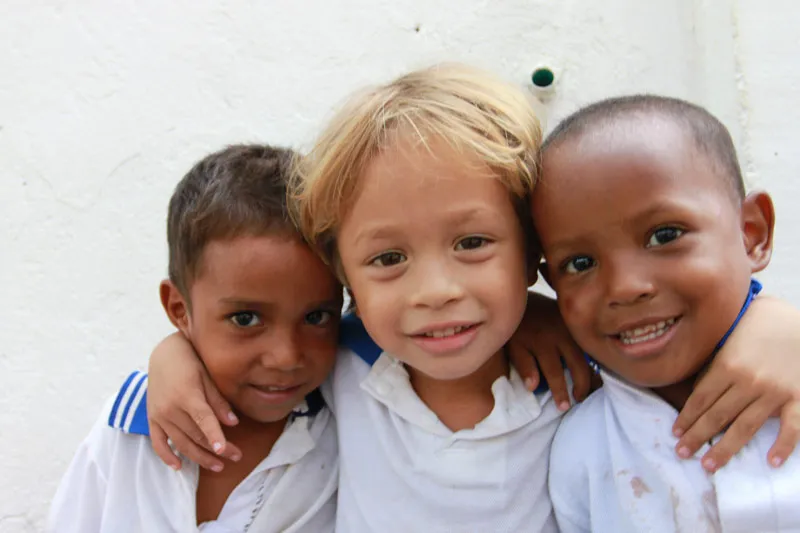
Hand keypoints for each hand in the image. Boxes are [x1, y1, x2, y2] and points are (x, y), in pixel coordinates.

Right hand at [146, 332, 242, 471]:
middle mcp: (170, 408)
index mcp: (186, 395)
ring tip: (218, 466)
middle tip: (236, 457)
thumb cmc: (191, 362)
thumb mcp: (208, 377)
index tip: (223, 450)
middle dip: (216, 449)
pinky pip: (158, 442)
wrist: (164, 354)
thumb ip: (219, 402)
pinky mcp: (151, 418)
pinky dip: (167, 456)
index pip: (203, 419)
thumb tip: (234, 423)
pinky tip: (179, 466)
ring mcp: (159, 415)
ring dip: (199, 457)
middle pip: (195, 435)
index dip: (214, 435)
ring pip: (181, 442)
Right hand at [507, 291, 591, 409]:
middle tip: (579, 400)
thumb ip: (572, 340)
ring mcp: (537, 338)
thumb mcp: (560, 320)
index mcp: (571, 329)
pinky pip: (524, 362)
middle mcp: (557, 334)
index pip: (588, 357)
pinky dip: (529, 375)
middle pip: (576, 365)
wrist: (511, 297)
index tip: (594, 391)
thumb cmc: (540, 313)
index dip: (593, 377)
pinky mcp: (516, 342)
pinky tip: (532, 387)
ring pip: (553, 369)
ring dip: (559, 389)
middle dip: (580, 386)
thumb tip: (591, 370)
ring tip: (563, 406)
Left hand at [674, 296, 799, 471]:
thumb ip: (714, 363)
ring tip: (709, 465)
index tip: (675, 433)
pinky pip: (792, 427)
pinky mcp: (799, 397)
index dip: (686, 418)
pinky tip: (772, 462)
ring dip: (725, 448)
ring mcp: (774, 392)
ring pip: (745, 427)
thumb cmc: (760, 326)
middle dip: (697, 436)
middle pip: (717, 415)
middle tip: (682, 453)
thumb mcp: (729, 338)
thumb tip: (696, 388)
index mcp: (728, 365)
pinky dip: (783, 445)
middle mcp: (748, 381)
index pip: (700, 399)